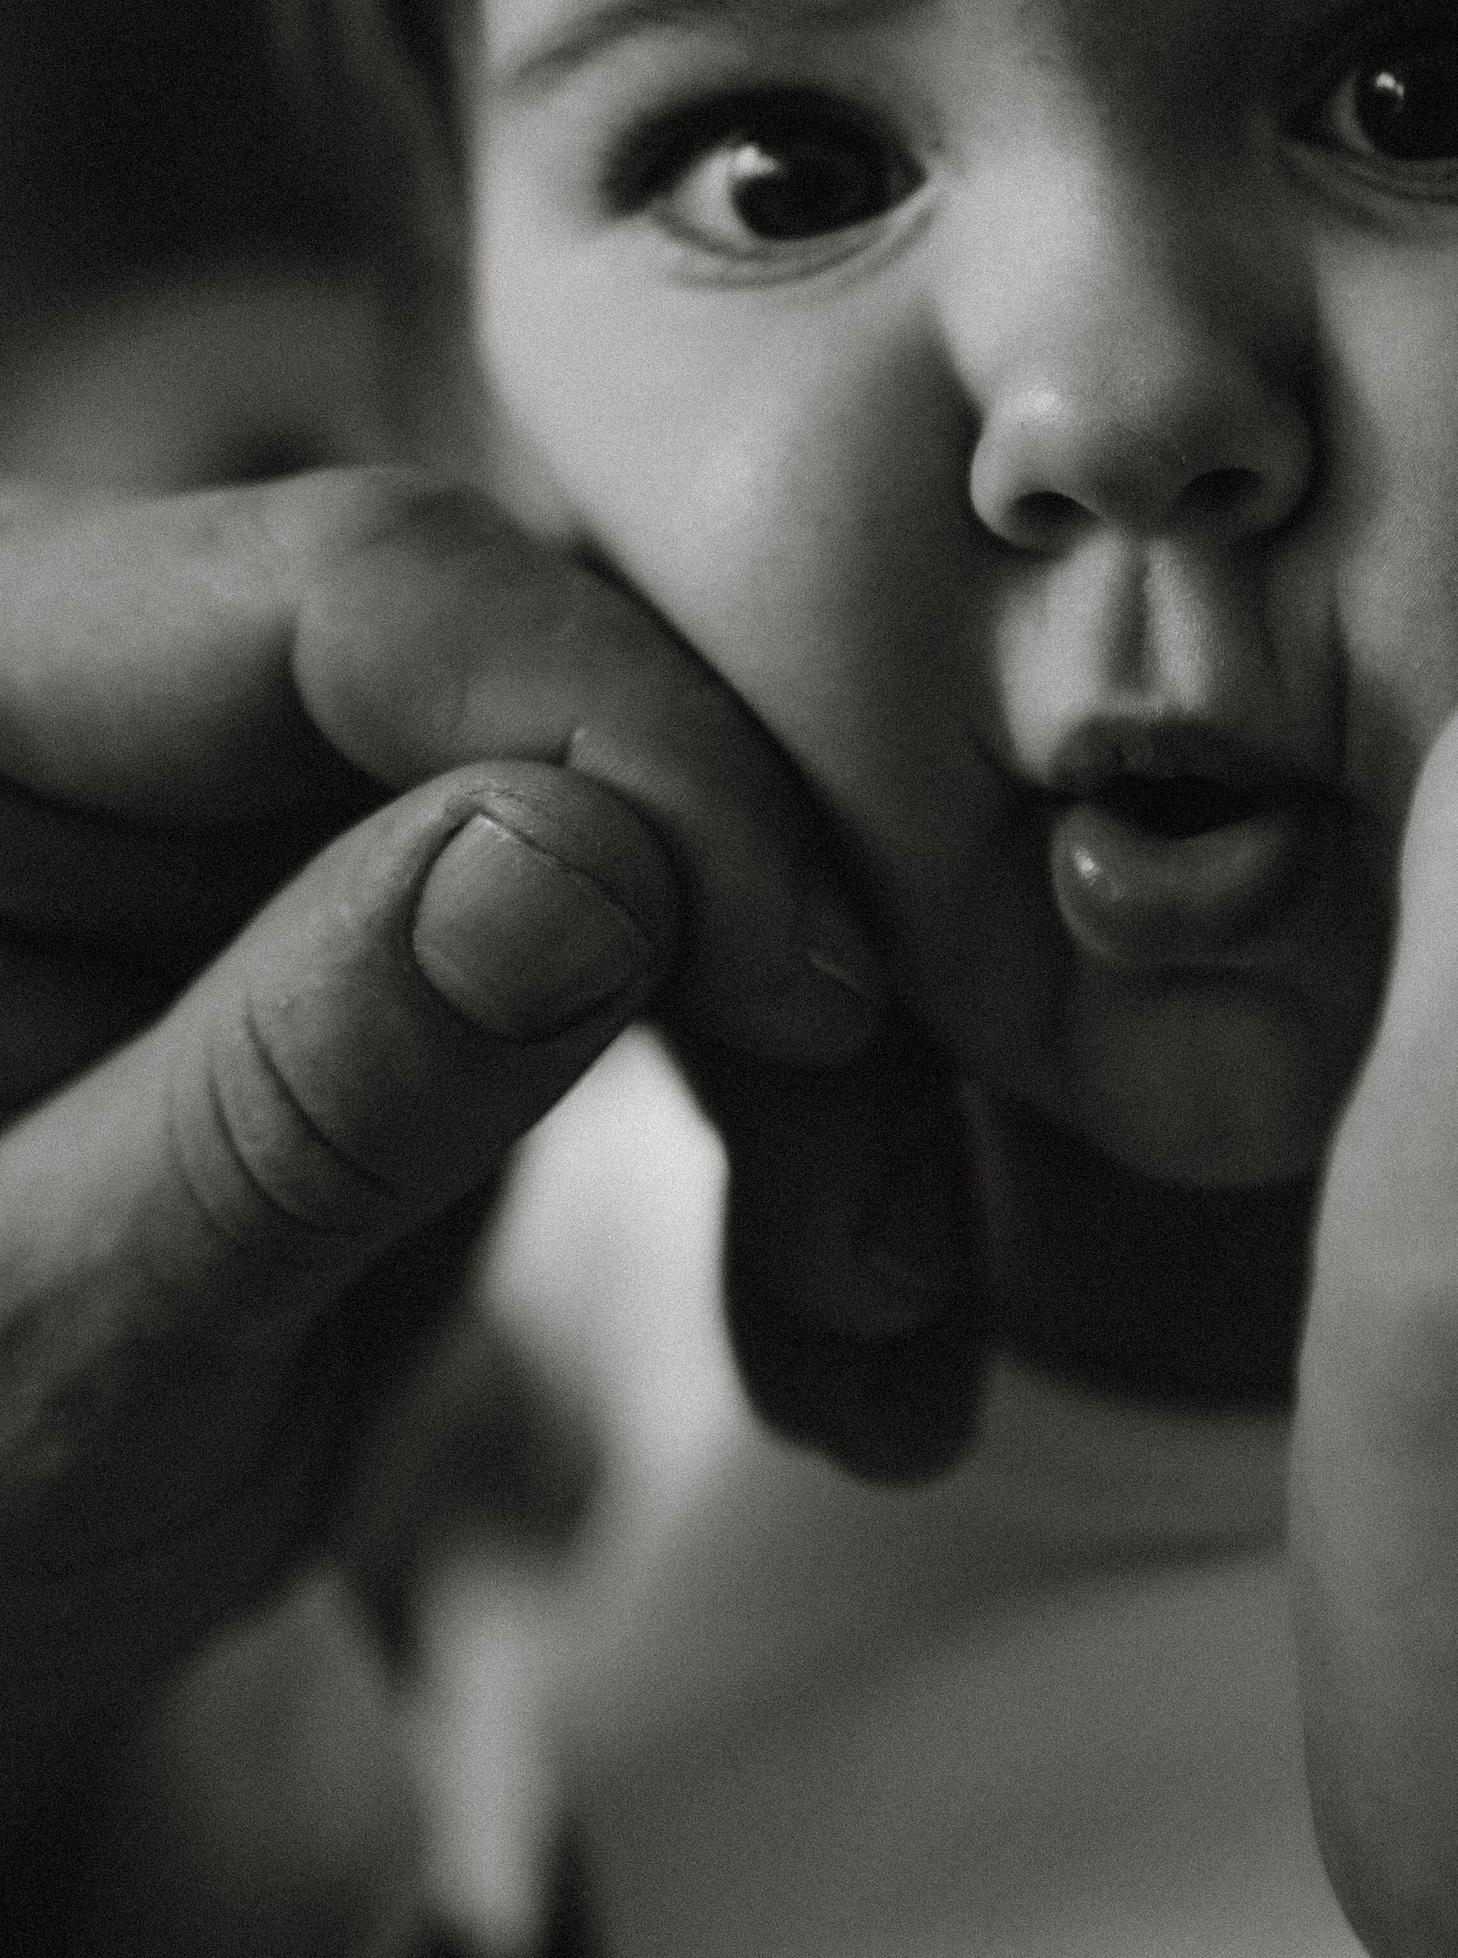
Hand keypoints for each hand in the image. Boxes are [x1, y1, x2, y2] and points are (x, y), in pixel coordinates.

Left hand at [0, 470, 976, 1830]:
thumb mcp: (43, 1344)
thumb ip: (290, 1098)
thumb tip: (598, 860)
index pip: (351, 593)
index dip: (625, 743)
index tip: (806, 984)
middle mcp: (157, 708)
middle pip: (573, 694)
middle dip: (772, 956)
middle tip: (874, 1236)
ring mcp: (311, 819)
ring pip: (688, 833)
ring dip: (828, 1090)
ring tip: (871, 1342)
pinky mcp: (445, 942)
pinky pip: (700, 969)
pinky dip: (806, 1155)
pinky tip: (856, 1364)